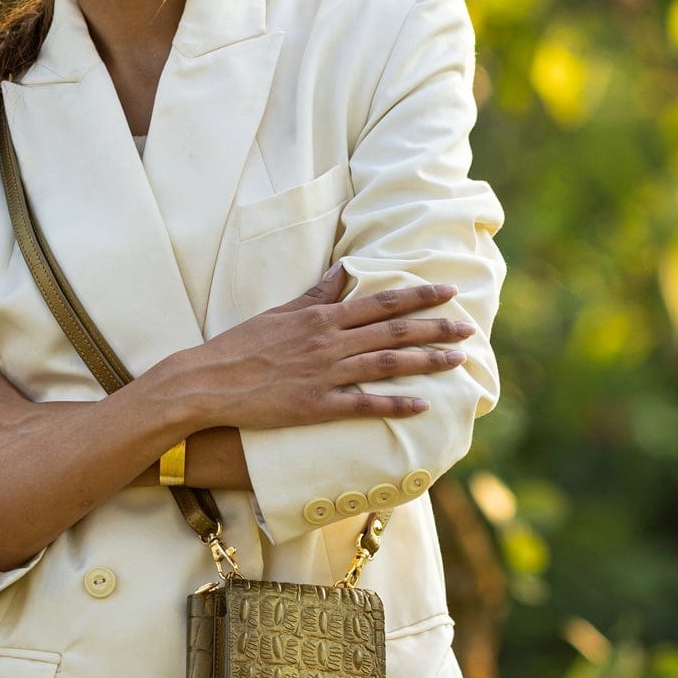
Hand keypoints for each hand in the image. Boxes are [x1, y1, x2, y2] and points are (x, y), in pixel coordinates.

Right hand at [173, 263, 474, 431]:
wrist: (208, 381)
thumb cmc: (241, 346)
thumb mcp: (280, 312)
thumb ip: (316, 294)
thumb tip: (342, 271)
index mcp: (321, 317)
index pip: (380, 302)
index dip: (419, 296)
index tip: (448, 291)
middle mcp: (328, 342)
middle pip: (393, 331)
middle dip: (435, 328)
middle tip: (469, 328)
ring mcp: (324, 374)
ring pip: (386, 363)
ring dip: (426, 361)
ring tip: (457, 361)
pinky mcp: (315, 405)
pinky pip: (364, 404)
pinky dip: (395, 403)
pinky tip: (422, 403)